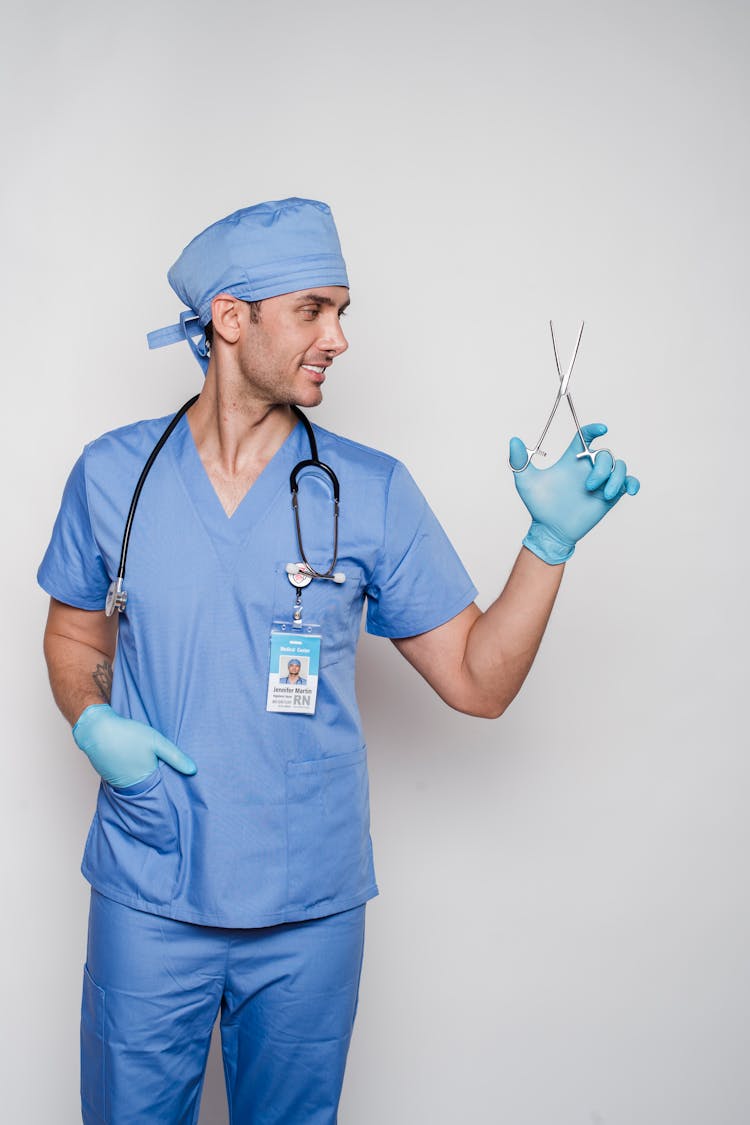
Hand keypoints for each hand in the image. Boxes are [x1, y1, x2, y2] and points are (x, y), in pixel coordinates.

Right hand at [72, 704, 196, 787]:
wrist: (96, 729)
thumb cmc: (127, 734)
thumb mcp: (157, 742)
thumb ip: (176, 757)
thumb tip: (194, 771)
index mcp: (144, 781)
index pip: (161, 789)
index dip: (169, 785)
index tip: (178, 786)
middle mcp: (130, 787)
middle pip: (148, 786)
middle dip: (157, 780)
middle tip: (161, 770)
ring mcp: (117, 782)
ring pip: (136, 781)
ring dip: (142, 774)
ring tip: (147, 763)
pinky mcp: (109, 775)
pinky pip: (125, 776)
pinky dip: (130, 770)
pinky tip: (132, 759)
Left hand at [509, 422, 639, 564]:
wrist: (550, 530)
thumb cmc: (539, 506)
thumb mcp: (526, 482)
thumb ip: (519, 461)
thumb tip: (514, 440)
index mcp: (571, 460)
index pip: (585, 437)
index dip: (594, 429)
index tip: (601, 429)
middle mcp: (587, 468)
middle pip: (605, 454)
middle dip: (601, 469)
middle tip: (588, 487)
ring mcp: (600, 482)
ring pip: (619, 466)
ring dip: (615, 478)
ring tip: (604, 494)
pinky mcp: (609, 496)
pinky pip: (629, 482)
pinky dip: (632, 483)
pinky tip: (628, 491)